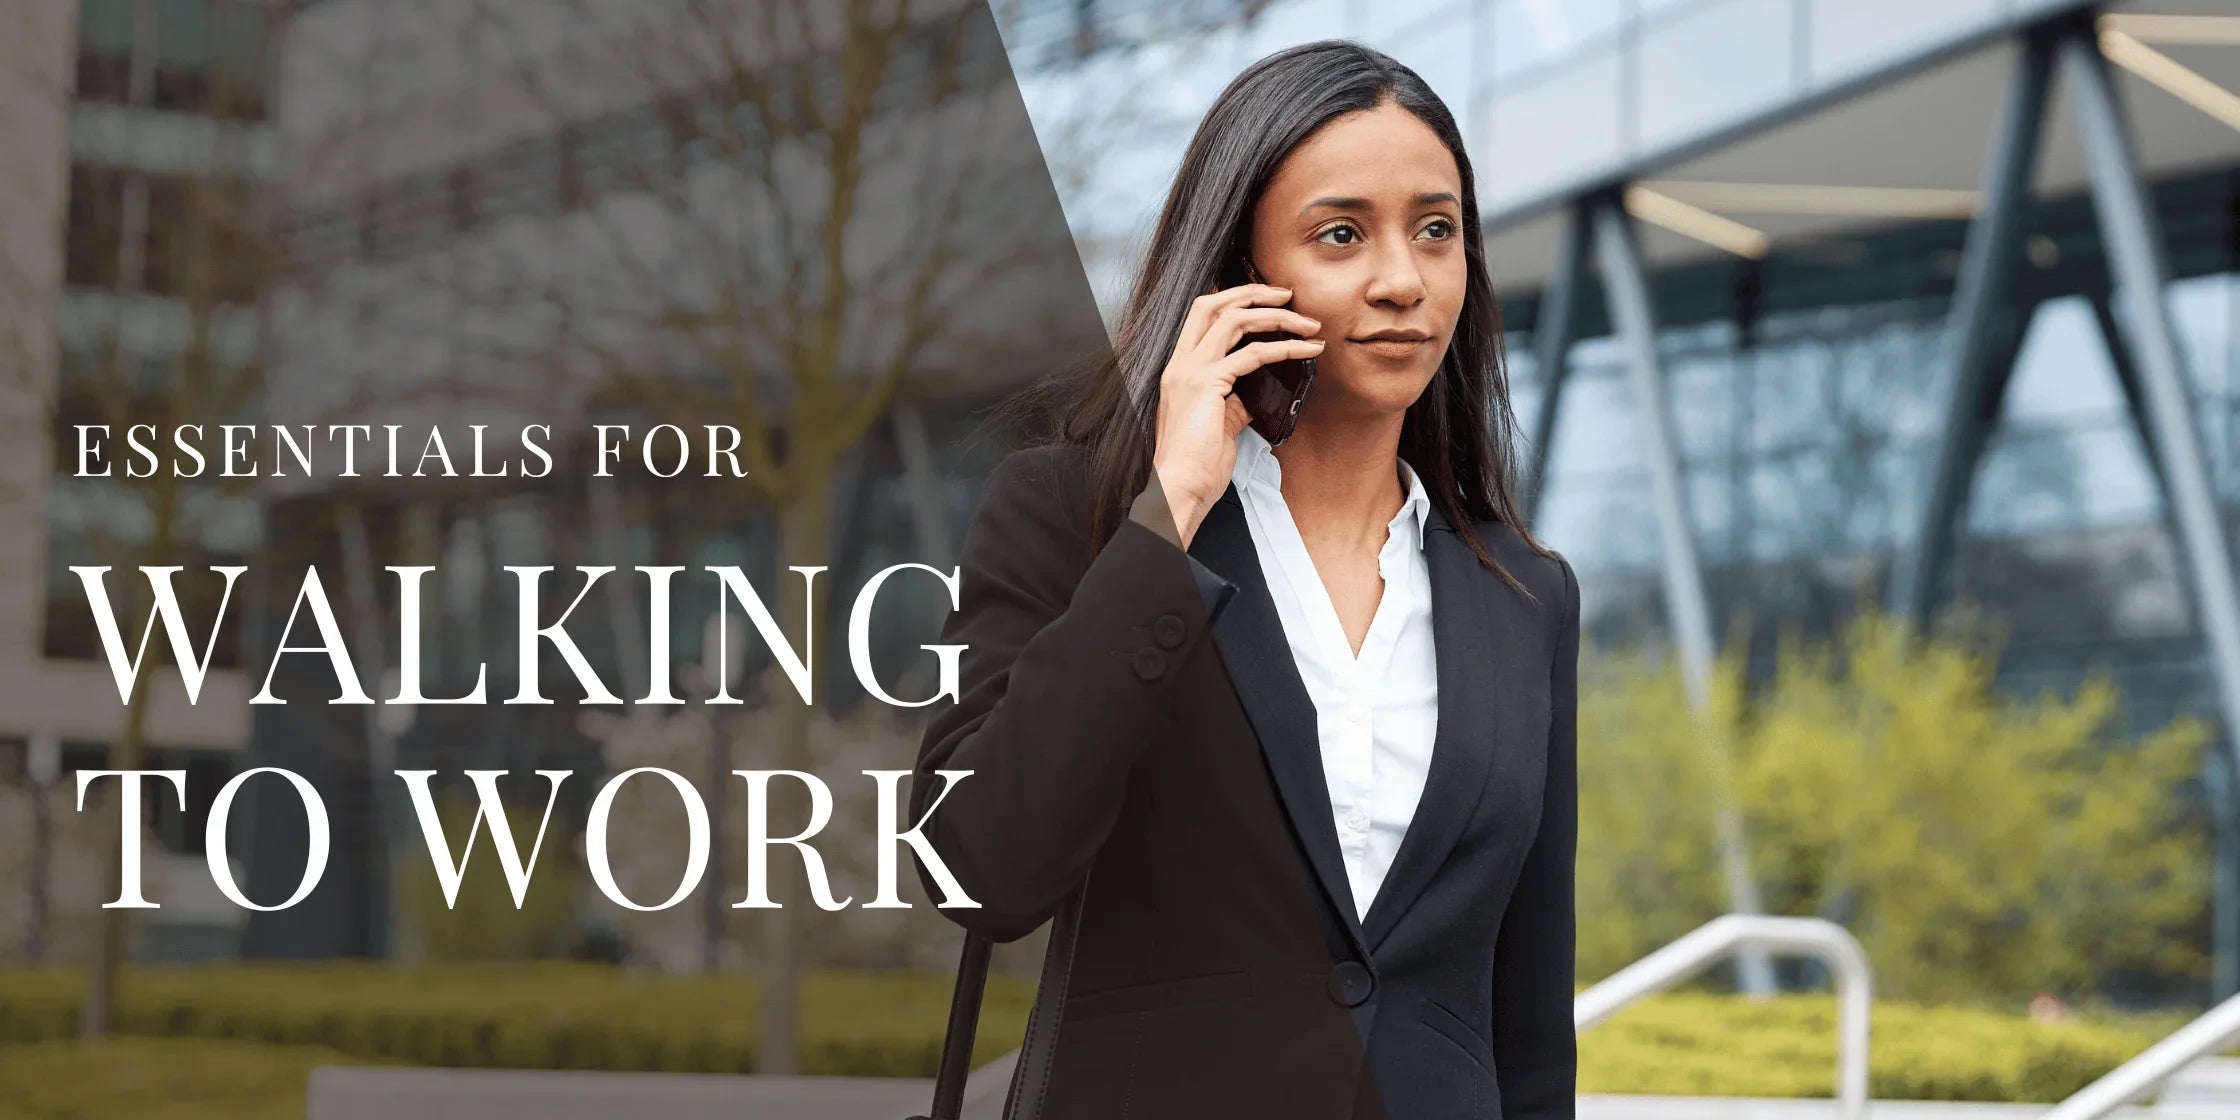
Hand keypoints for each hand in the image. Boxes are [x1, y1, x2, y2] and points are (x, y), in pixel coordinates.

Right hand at [1151, 284, 1322, 546]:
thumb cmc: (1197, 464)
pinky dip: (1285, 348)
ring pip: (1235, 320)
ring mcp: (1191, 371)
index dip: (1235, 300)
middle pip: (1214, 305)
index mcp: (1179, 369)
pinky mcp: (1208, 384)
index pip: (1202, 316)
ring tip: (1309, 324)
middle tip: (1289, 294)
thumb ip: (1233, 402)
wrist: (1180, 487)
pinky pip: (1253, 354)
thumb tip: (1255, 393)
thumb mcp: (1219, 424)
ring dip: (1277, 316)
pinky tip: (1307, 350)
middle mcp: (1181, 363)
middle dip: (1254, 293)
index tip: (1268, 300)